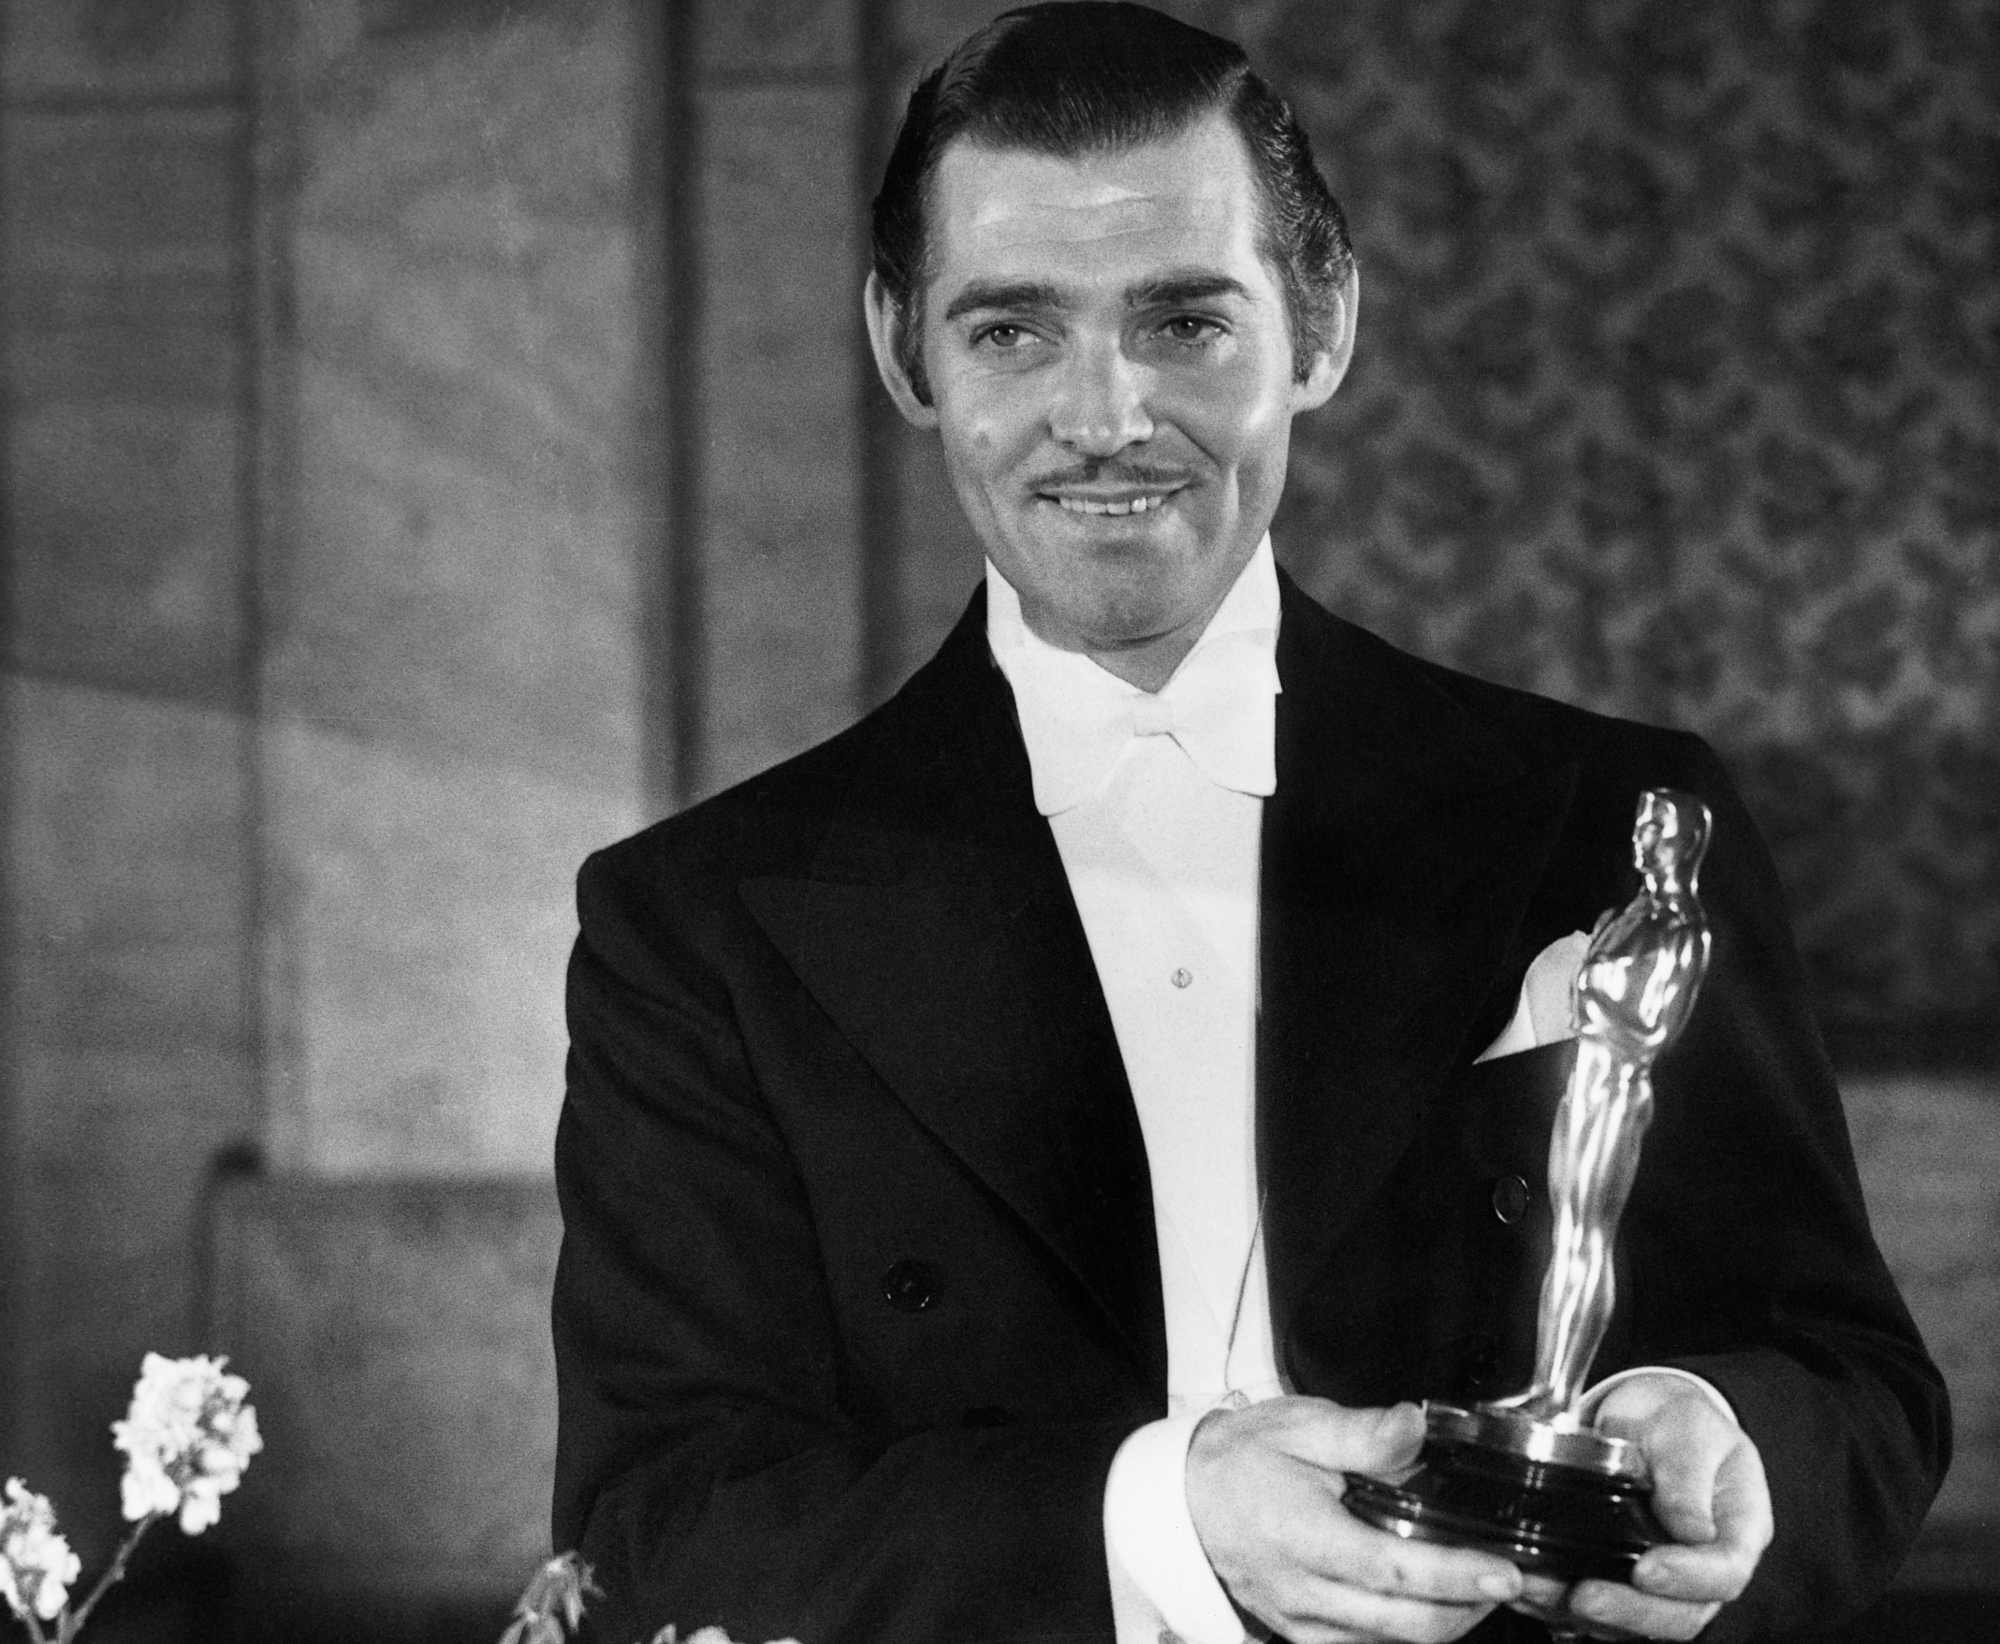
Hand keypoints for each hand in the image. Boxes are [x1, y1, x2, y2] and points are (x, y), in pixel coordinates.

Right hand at [1186, 1397, 1522, 1642]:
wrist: (1183, 1498)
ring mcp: (1301, 1621)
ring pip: (1392, 1643)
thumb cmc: (1240, 1458)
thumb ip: (1362, 1432)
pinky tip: (1430, 1602)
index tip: (1506, 1571)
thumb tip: (1416, 1426)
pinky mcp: (1300, 1634)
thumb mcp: (1298, 1425)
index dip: (1456, 1575)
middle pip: (1406, 1624)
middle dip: (1470, 1608)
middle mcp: (1304, 1592)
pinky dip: (1408, 1630)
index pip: (1394, 1570)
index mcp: (1304, 1536)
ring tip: (1479, 1587)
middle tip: (1510, 1580)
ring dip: (1446, 1623)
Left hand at [1513, 1375, 1772, 1639]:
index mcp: (1738, 1528)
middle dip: (1631, 1611)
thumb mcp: (1688, 1426)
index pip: (1725, 1572)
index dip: (1688, 1579)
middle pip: (1681, 1614)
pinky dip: (1565, 1606)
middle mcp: (1705, 1566)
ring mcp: (1667, 1580)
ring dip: (1590, 1615)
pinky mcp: (1624, 1581)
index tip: (1645, 1569)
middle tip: (1584, 1595)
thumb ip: (1688, 1471)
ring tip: (1544, 1592)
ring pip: (1638, 1621)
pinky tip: (1533, 1591)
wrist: (1643, 1416)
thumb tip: (1691, 1528)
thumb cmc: (1676, 1421)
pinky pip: (1602, 1610)